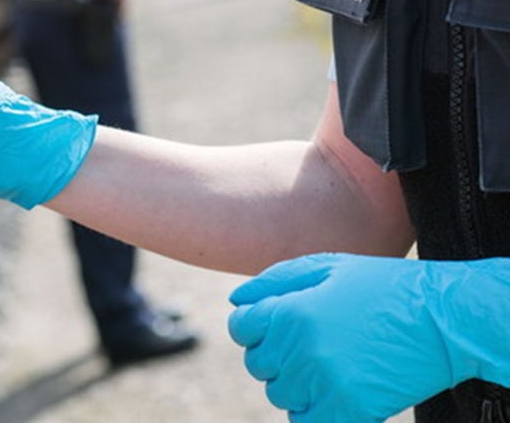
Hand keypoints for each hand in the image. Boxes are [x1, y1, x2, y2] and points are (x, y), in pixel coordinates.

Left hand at [227, 253, 509, 421]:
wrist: (441, 320)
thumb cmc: (380, 287)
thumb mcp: (326, 267)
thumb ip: (273, 282)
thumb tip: (235, 301)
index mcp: (291, 311)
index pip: (240, 328)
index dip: (255, 324)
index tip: (276, 323)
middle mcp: (300, 350)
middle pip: (257, 362)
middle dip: (274, 352)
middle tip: (310, 340)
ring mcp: (323, 384)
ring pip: (279, 393)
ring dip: (294, 381)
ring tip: (328, 360)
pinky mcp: (348, 411)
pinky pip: (303, 420)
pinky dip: (311, 409)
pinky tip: (332, 388)